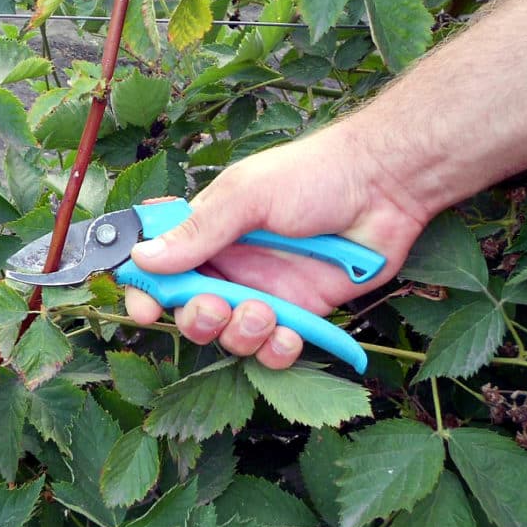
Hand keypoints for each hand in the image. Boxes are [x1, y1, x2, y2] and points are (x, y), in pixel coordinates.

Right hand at [124, 124, 428, 368]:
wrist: (385, 187)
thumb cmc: (313, 176)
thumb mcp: (246, 196)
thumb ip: (197, 231)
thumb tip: (142, 258)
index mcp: (207, 232)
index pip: (160, 267)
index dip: (147, 292)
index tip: (146, 310)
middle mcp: (230, 265)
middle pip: (190, 311)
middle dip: (197, 319)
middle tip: (215, 307)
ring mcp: (264, 291)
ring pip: (230, 336)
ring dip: (240, 334)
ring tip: (264, 313)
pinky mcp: (301, 313)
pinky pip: (274, 348)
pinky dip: (276, 350)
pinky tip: (289, 333)